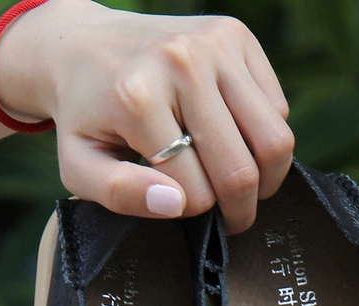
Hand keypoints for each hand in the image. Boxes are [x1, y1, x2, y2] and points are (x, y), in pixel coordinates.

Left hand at [0, 0, 294, 232]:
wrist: (82, 45)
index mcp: (138, 99)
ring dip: (265, 179)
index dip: (193, 213)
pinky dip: (264, 138)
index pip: (197, 193)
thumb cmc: (85, 116)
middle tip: (229, 217)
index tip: (182, 207)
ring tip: (240, 186)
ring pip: (275, 142)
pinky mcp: (237, 35)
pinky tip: (236, 140)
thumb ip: (120, 194)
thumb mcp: (79, 166)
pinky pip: (279, 110)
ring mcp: (215, 44)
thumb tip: (176, 204)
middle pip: (242, 171)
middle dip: (238, 209)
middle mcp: (182, 63)